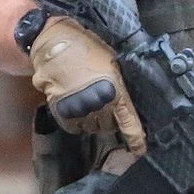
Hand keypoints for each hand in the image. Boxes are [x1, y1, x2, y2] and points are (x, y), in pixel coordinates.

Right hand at [30, 16, 145, 153]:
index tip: (140, 150)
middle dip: (110, 117)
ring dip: (92, 119)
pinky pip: (74, 127)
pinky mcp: (62, 112)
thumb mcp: (111, 61)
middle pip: (110, 126)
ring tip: (88, 101)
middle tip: (103, 101)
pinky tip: (76, 107)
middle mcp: (99, 104)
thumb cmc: (84, 46)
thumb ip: (119, 82)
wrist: (53, 43)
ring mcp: (79, 110)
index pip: (129, 123)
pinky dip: (76, 121)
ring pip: (92, 128)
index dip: (136, 140)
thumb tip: (124, 97)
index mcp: (115, 90)